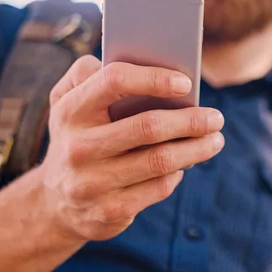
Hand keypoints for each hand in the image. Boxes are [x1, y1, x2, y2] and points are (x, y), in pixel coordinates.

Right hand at [38, 56, 224, 240]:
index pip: (114, 81)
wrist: (55, 203)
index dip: (154, 78)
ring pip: (160, 161)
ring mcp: (93, 183)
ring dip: (196, 149)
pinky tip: (187, 164)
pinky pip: (159, 187)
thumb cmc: (76, 138)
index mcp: (70, 110)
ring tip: (215, 140)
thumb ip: (86, 74)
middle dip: (191, 120)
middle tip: (216, 117)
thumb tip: (133, 60)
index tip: (186, 83)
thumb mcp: (65, 102)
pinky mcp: (110, 211)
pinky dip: (178, 173)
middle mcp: (78, 147)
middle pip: (148, 126)